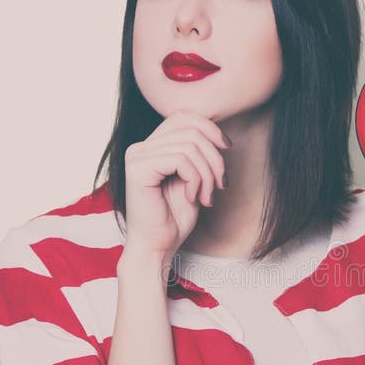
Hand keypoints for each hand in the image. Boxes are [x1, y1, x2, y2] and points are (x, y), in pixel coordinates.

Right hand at [122, 111, 229, 267]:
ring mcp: (137, 156)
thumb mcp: (194, 179)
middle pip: (191, 129)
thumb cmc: (174, 219)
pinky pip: (180, 159)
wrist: (157, 247)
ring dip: (207, 173)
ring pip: (190, 145)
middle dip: (214, 157)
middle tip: (220, 185)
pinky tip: (192, 198)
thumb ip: (198, 154)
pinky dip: (195, 179)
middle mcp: (140, 147)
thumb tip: (219, 133)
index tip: (227, 148)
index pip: (183, 117)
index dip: (210, 128)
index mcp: (151, 146)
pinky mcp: (138, 169)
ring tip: (207, 196)